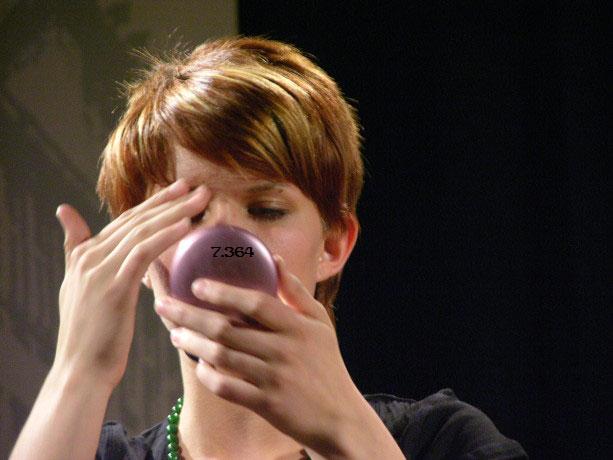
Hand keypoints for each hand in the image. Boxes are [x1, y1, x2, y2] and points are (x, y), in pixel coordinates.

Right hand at [53, 179, 209, 388]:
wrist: (81, 371)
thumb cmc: (90, 336)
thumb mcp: (79, 288)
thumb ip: (77, 249)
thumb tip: (64, 211)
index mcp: (84, 256)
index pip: (125, 221)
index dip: (153, 203)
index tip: (178, 189)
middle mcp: (90, 257)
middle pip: (136, 220)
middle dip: (169, 200)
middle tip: (196, 186)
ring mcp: (99, 271)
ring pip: (142, 231)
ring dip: (175, 212)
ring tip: (201, 199)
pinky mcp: (113, 287)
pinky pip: (143, 253)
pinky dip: (166, 236)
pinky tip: (186, 225)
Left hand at [155, 254, 367, 455]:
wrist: (340, 417)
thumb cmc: (327, 364)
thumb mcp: (319, 324)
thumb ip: (296, 292)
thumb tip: (275, 259)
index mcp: (297, 327)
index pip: (256, 303)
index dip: (224, 293)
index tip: (196, 284)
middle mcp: (284, 351)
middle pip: (228, 330)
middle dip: (191, 316)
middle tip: (165, 306)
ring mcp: (274, 379)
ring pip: (222, 357)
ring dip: (193, 345)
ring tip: (175, 334)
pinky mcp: (266, 405)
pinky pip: (228, 389)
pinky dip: (209, 377)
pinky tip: (198, 366)